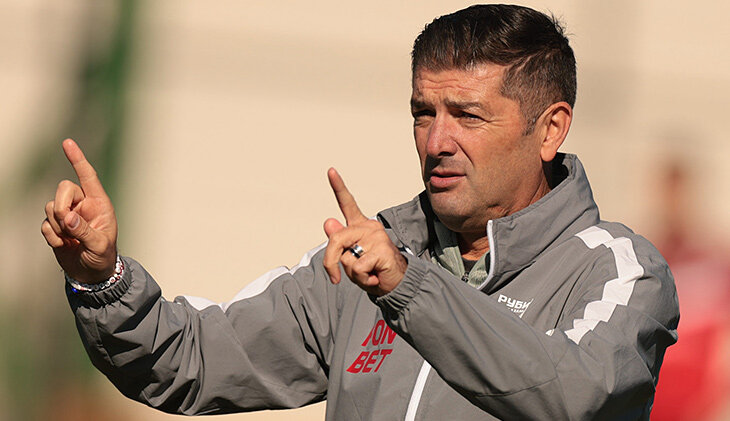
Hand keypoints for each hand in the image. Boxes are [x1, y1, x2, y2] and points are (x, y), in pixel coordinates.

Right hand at [41, 139, 117, 283]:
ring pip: (50, 206)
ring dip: (57, 226)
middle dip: (62, 205)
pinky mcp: (55, 227)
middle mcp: (83, 205)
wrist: (91, 273)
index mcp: (99, 204)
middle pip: (63, 188)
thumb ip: (84, 231)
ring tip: (70, 240)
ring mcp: (67, 215)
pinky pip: (44, 224)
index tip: (67, 142)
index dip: (77, 159)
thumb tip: (67, 217)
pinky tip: (63, 246)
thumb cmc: (103, 256)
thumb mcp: (99, 245)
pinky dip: (51, 236)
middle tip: (67, 224)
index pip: (88, 177)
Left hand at [323, 168, 406, 295]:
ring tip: (367, 273)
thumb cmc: (372, 271)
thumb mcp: (350, 258)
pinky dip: (362, 279)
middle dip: (330, 262)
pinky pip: (358, 268)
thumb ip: (339, 243)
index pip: (347, 203)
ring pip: (346, 257)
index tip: (330, 170)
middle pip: (337, 239)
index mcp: (360, 226)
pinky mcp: (382, 250)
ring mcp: (377, 237)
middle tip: (336, 277)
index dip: (338, 186)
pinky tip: (375, 277)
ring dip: (352, 273)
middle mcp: (369, 227)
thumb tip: (328, 222)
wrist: (396, 285)